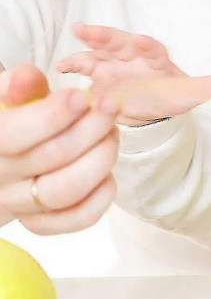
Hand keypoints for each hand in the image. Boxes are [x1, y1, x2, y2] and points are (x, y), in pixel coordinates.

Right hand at [0, 64, 117, 233]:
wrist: (0, 162)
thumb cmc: (9, 121)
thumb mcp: (5, 99)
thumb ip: (16, 86)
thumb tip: (26, 75)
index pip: (12, 135)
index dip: (51, 116)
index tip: (82, 97)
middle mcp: (0, 178)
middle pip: (49, 159)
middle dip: (90, 129)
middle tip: (110, 107)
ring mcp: (20, 204)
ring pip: (65, 191)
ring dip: (100, 159)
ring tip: (112, 134)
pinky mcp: (42, 222)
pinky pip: (77, 218)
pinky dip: (101, 197)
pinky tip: (108, 173)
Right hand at [56, 23, 210, 125]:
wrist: (151, 107)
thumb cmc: (170, 95)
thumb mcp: (188, 94)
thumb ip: (204, 87)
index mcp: (155, 56)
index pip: (149, 46)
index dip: (141, 44)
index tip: (135, 41)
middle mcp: (131, 55)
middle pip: (118, 42)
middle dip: (103, 36)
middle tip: (85, 30)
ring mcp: (112, 64)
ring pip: (97, 52)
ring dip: (84, 48)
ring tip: (68, 52)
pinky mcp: (98, 77)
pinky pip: (84, 69)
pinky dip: (72, 66)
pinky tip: (60, 69)